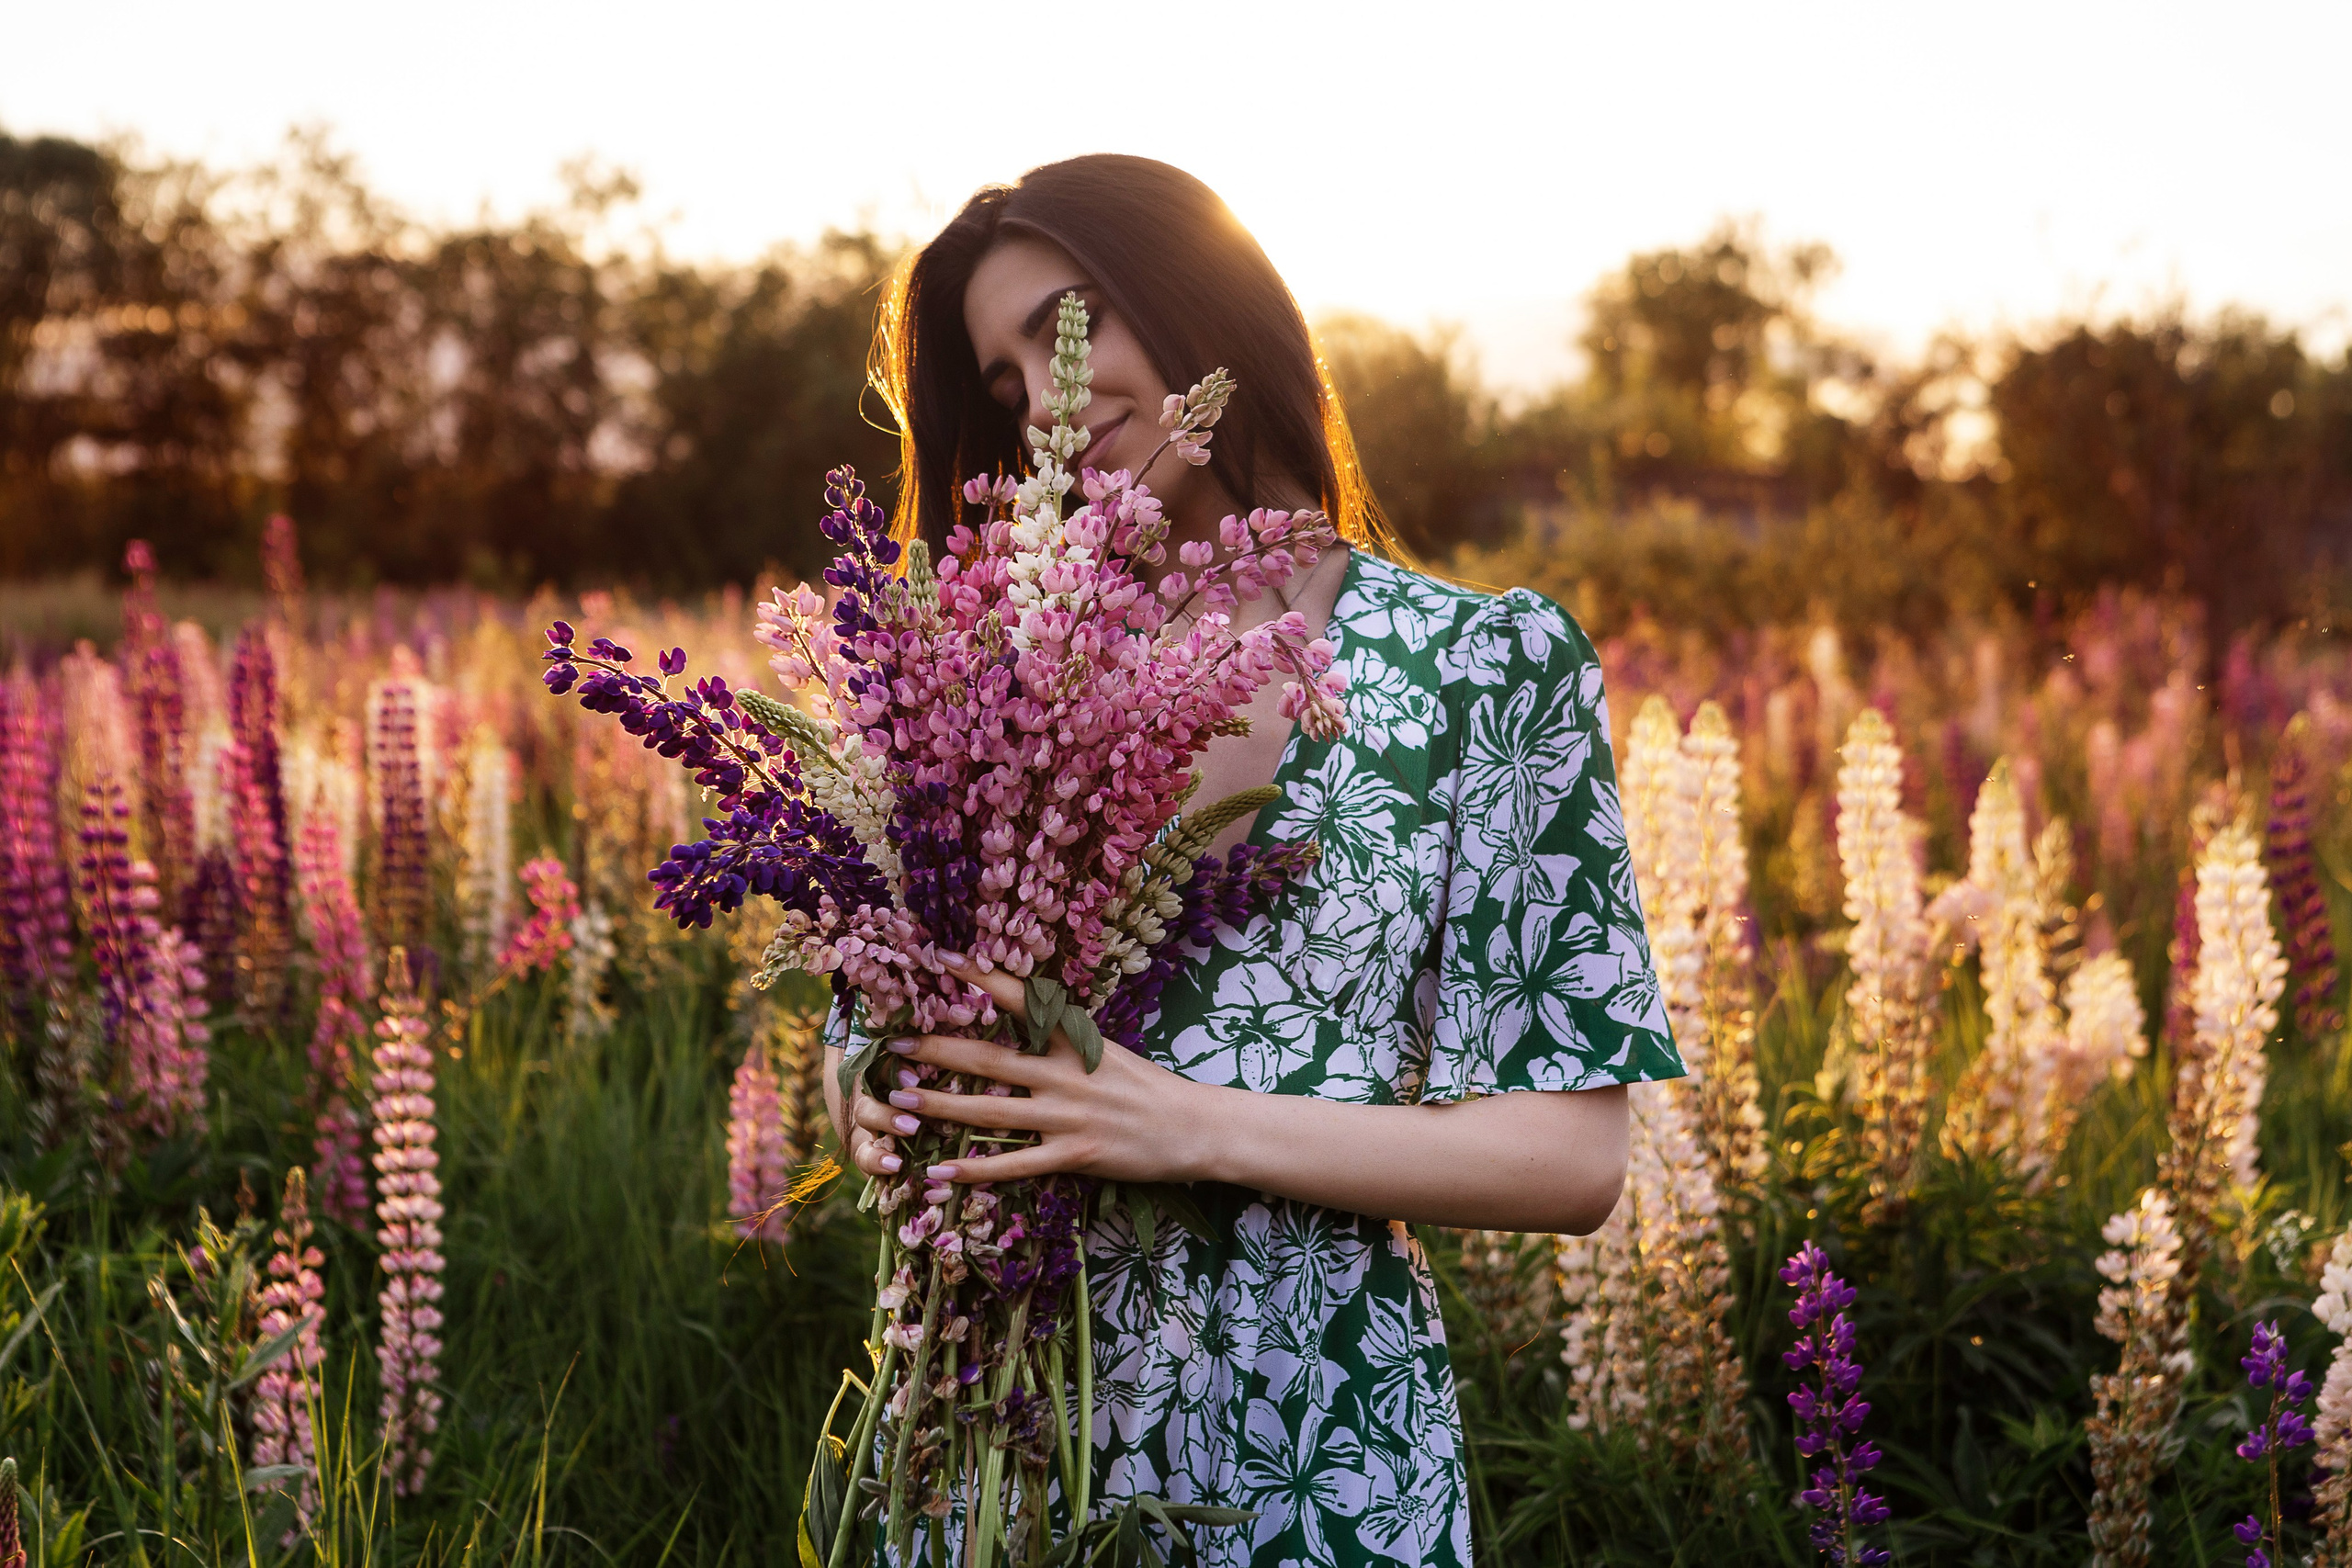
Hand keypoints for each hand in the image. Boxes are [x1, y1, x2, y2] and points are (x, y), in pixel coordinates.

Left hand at [842, 958, 1213, 1186]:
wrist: (1194, 1127)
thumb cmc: (1146, 1087)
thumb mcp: (1105, 1049)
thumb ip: (1063, 1038)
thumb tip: (1020, 1016)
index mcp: (1075, 1040)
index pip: (1021, 999)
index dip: (979, 978)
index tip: (940, 959)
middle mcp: (1065, 1073)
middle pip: (989, 1059)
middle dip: (937, 1051)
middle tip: (894, 1046)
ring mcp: (1069, 1116)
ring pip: (990, 1112)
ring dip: (940, 1107)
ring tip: (899, 1102)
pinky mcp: (1075, 1154)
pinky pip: (1014, 1164)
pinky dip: (973, 1169)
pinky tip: (938, 1171)